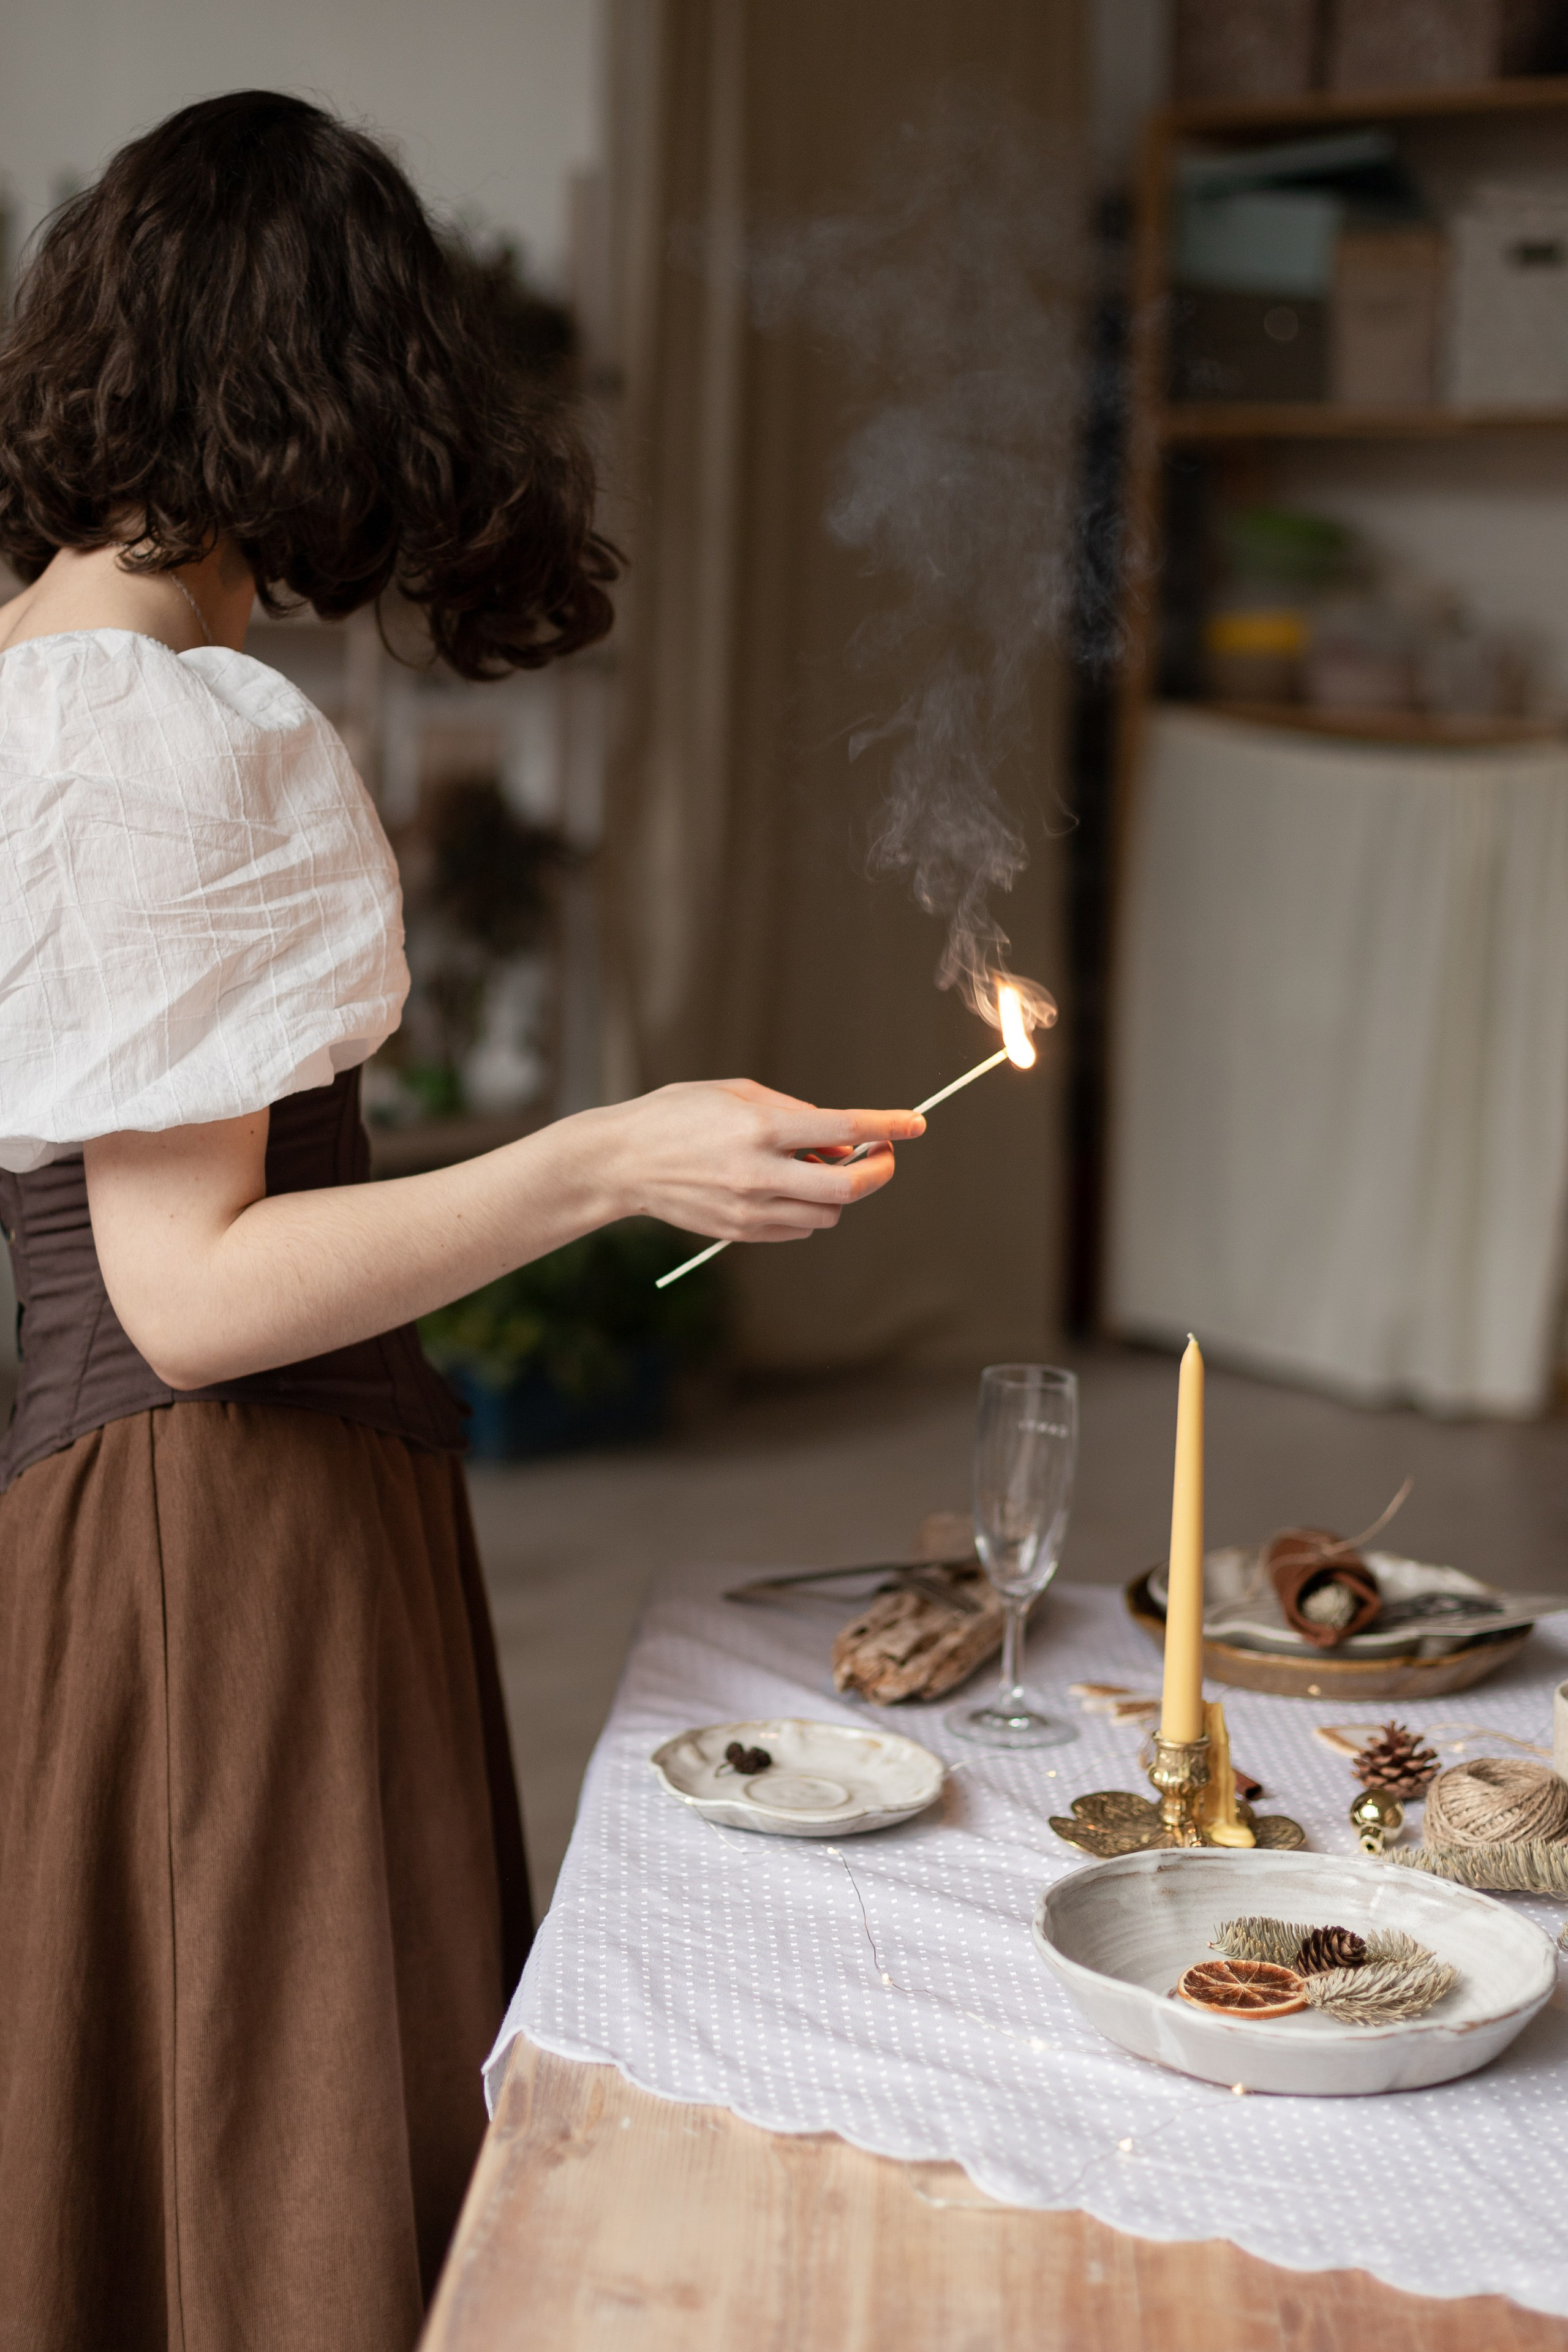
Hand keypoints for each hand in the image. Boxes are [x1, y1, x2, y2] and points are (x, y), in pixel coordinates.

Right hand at [600, 1079, 924, 1243]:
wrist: (623, 1162)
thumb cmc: (679, 1114)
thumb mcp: (738, 1093)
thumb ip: (796, 1114)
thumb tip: (844, 1141)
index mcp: (759, 1128)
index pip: (843, 1129)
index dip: (888, 1126)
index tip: (916, 1124)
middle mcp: (758, 1173)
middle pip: (847, 1188)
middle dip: (879, 1173)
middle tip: (882, 1156)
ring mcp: (749, 1208)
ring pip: (828, 1212)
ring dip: (840, 1190)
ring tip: (821, 1164)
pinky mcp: (740, 1232)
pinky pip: (800, 1227)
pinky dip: (810, 1208)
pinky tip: (791, 1186)